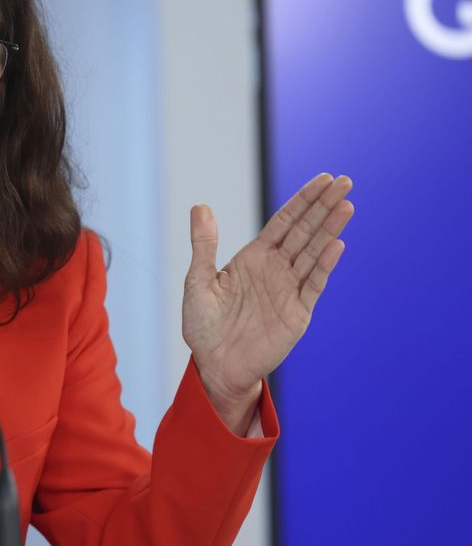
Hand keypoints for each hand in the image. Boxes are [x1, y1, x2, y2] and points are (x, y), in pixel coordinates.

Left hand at [182, 173, 354, 433]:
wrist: (214, 366)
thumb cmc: (203, 326)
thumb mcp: (198, 281)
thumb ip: (203, 245)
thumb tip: (200, 206)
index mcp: (253, 258)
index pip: (284, 222)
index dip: (302, 201)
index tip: (322, 179)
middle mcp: (275, 270)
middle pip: (305, 231)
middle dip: (323, 206)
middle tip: (345, 182)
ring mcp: (288, 290)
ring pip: (314, 252)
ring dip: (330, 229)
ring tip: (347, 205)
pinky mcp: (297, 313)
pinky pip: (313, 284)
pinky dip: (324, 265)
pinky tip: (337, 245)